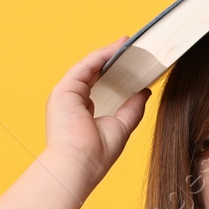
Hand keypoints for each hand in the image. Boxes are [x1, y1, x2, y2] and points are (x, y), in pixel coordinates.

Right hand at [44, 37, 150, 182]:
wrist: (79, 166)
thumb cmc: (96, 155)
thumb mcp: (121, 126)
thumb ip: (132, 108)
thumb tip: (145, 91)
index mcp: (82, 112)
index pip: (100, 86)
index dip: (117, 73)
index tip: (134, 64)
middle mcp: (72, 101)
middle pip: (94, 74)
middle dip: (113, 59)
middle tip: (133, 48)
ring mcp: (66, 95)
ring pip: (89, 67)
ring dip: (109, 53)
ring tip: (128, 43)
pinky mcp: (64, 90)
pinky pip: (85, 66)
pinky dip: (101, 56)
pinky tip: (117, 48)